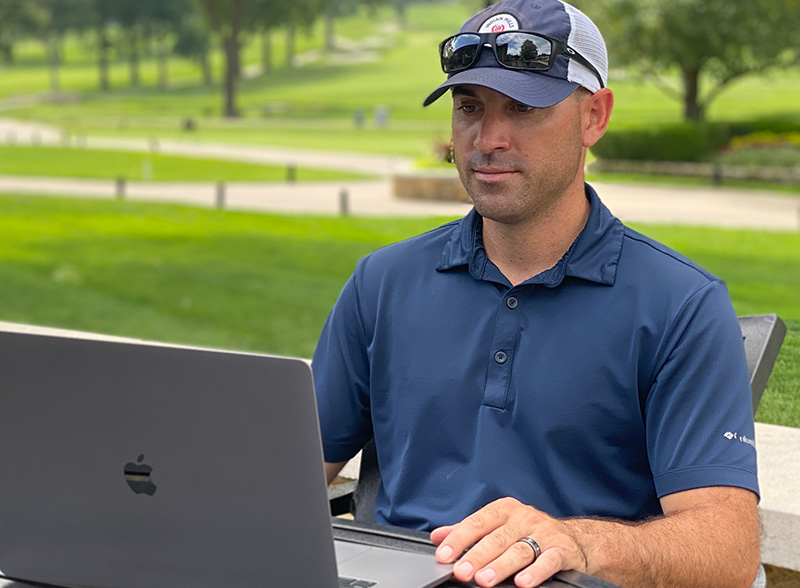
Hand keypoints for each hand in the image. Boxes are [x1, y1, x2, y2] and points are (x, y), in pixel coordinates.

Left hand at [430, 497, 588, 587]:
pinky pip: (548, 561)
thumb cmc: (529, 532)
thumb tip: (438, 537)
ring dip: (500, 566)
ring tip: (484, 580)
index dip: (459, 538)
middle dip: (477, 556)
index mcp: (505, 510)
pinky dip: (536, 572)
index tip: (444, 554)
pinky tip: (523, 583)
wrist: (575, 539)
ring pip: (519, 550)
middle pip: (496, 538)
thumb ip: (469, 531)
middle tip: (462, 572)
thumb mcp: (499, 526)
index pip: (477, 522)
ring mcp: (544, 533)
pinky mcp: (562, 550)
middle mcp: (524, 518)